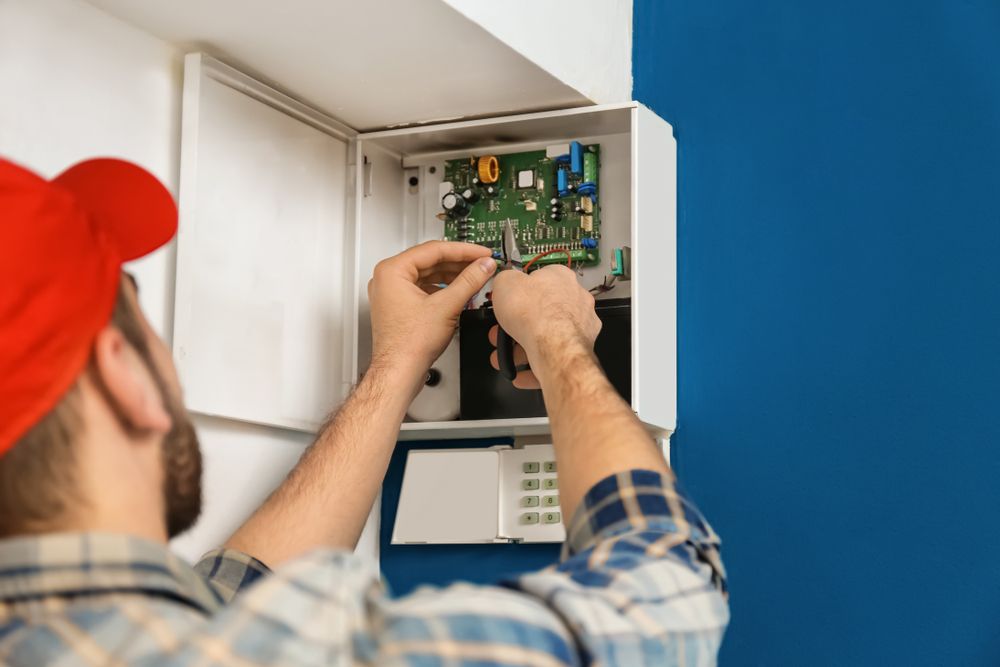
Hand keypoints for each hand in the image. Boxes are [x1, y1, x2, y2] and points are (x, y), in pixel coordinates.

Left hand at [368, 241, 495, 380]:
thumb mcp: (447, 306)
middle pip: (430, 261)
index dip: (463, 250)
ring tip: (474, 277)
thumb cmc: (409, 344)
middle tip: (481, 263)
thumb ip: (469, 281)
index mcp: (392, 271)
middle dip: (459, 263)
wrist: (399, 372)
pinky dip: (442, 289)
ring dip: (452, 276)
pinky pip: (423, 288)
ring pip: (428, 275)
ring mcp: (392, 293)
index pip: (433, 249)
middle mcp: (388, 279)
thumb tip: (483, 266)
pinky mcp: (399, 306)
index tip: (481, 253)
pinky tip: (459, 292)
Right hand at [489, 265, 600, 387]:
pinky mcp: (578, 350)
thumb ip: (506, 280)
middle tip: (502, 333)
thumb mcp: (505, 282)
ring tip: (506, 357)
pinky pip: (554, 358)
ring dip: (522, 349)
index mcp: (561, 278)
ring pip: (547, 337)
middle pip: (541, 312)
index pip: (540, 280)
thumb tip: (504, 281)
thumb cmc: (536, 313)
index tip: (508, 302)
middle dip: (517, 326)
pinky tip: (520, 374)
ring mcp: (580, 326)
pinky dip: (535, 366)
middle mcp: (575, 300)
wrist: (553, 346)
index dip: (519, 293)